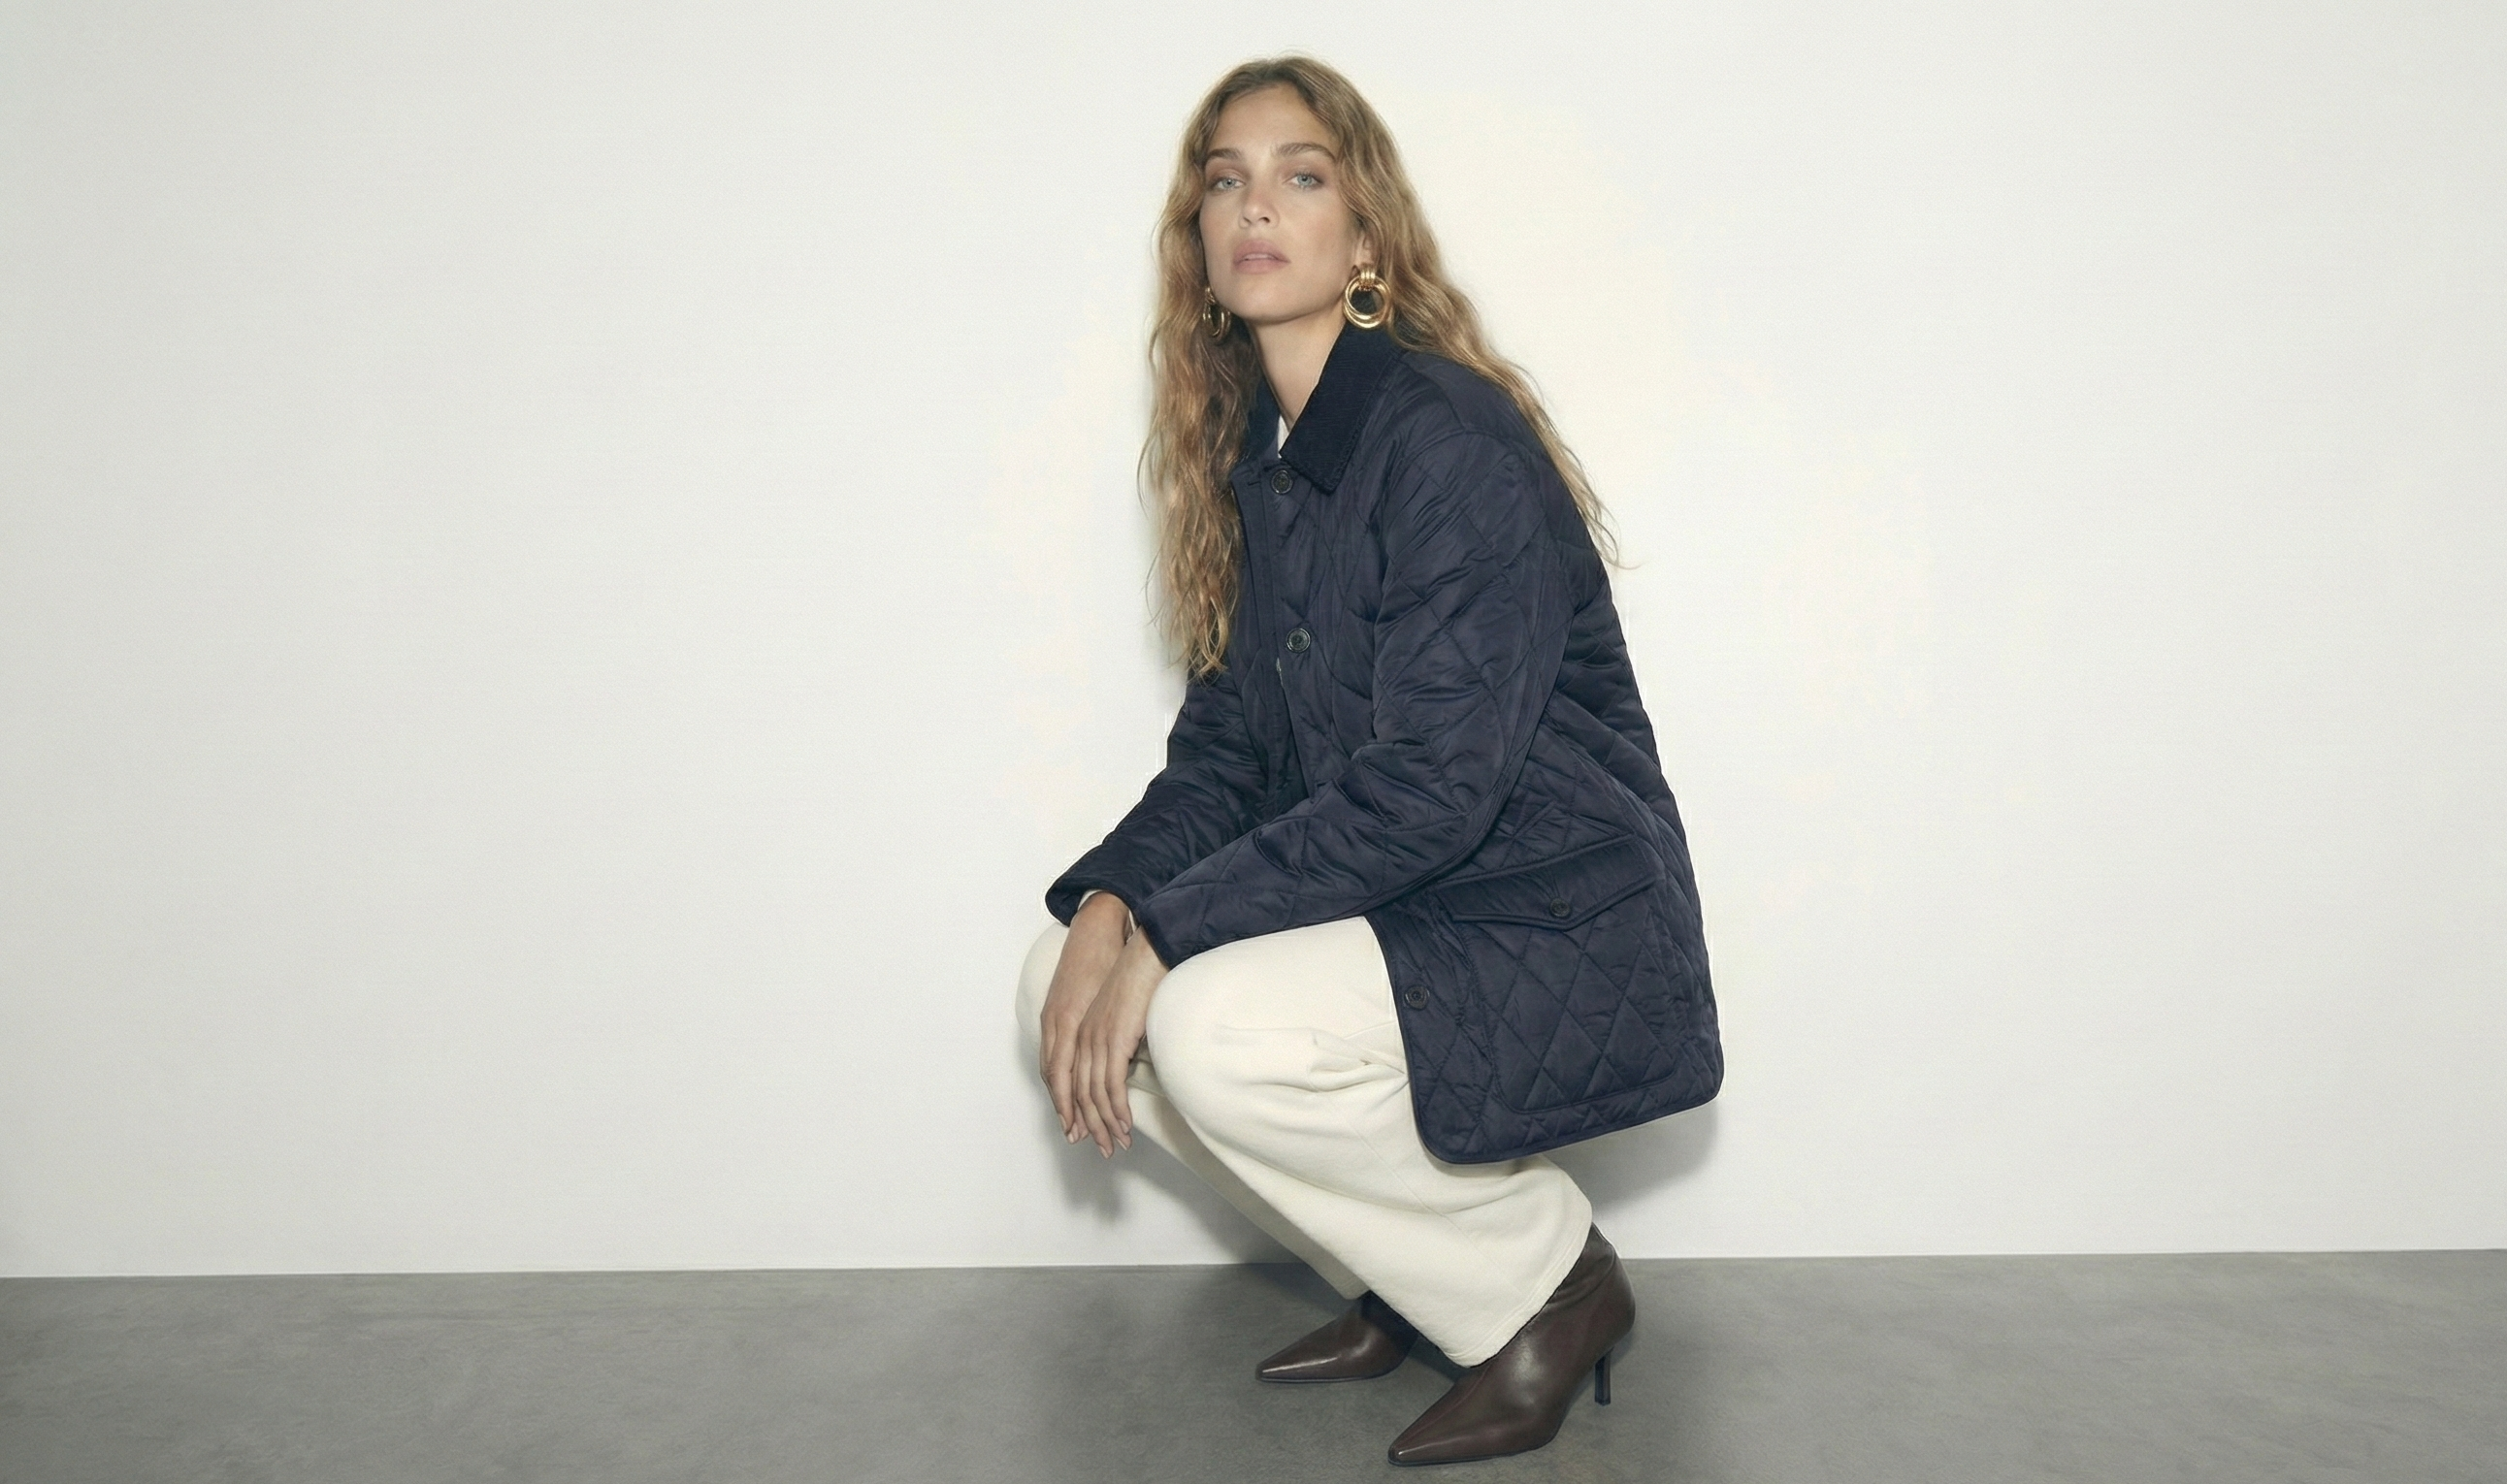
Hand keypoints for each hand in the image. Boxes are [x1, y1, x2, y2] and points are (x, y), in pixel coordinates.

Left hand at [1072, 928, 1169, 1156]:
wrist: (1143, 952)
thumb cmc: (1134, 976)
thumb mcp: (1113, 1010)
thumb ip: (1110, 1034)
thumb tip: (1120, 1058)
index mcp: (1075, 1029)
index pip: (1064, 1079)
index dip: (1071, 1109)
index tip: (1081, 1132)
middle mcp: (1078, 1036)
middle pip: (1075, 1093)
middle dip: (1087, 1125)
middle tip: (1101, 1149)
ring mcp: (1094, 1039)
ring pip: (1093, 1094)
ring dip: (1105, 1123)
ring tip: (1118, 1143)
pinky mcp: (1113, 1040)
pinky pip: (1111, 1084)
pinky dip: (1118, 1109)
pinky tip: (1126, 1124)